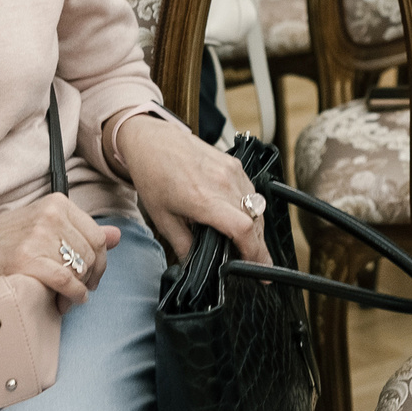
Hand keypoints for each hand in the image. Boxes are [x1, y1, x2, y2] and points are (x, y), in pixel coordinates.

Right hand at [0, 193, 120, 304]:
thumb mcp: (41, 226)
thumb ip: (79, 231)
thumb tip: (117, 235)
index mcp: (57, 203)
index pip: (97, 236)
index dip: (100, 263)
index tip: (90, 278)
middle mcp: (50, 215)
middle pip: (92, 255)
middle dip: (90, 280)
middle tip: (78, 294)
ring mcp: (38, 236)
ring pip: (80, 269)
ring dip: (77, 292)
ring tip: (64, 301)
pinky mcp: (26, 259)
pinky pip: (65, 281)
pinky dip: (71, 296)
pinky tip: (65, 303)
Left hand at [120, 116, 273, 264]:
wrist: (153, 141)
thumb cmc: (154, 176)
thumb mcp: (162, 219)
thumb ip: (182, 245)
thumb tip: (195, 264)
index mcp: (204, 200)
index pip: (243, 229)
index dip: (255, 252)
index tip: (258, 269)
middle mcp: (223, 184)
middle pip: (255, 222)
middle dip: (257, 246)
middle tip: (251, 262)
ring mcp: (232, 172)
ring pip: (257, 208)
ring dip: (255, 228)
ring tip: (244, 242)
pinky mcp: (235, 164)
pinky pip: (252, 192)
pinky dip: (251, 208)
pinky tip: (239, 216)